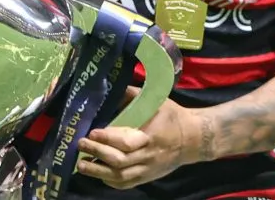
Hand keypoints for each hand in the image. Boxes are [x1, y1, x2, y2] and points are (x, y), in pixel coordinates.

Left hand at [76, 90, 203, 189]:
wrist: (194, 139)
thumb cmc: (173, 116)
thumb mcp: (158, 101)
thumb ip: (134, 96)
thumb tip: (111, 90)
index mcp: (151, 136)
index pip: (126, 142)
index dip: (108, 140)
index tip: (92, 132)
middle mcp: (148, 156)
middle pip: (119, 161)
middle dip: (97, 154)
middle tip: (80, 144)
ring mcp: (148, 170)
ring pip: (120, 176)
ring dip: (98, 172)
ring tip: (81, 165)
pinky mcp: (148, 177)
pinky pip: (126, 184)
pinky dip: (110, 181)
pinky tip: (98, 174)